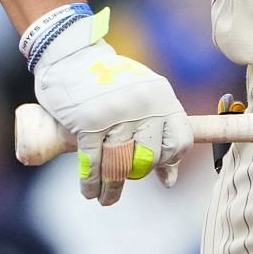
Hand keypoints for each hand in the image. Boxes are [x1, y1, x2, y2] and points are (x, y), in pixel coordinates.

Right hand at [32, 12, 191, 205]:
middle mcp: (143, 106)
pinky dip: (91, 182)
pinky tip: (90, 191)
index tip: (158, 169)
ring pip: (119, 165)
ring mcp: (116, 115)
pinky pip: (93, 163)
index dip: (170, 160)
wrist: (71, 55)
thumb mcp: (143, 97)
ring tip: (106, 198)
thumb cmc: (110, 81)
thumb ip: (159, 130)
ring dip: (111, 188)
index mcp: (162, 98)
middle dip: (137, 174)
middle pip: (149, 158)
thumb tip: (170, 180)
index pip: (180, 141)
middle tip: (126, 177)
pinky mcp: (88, 123)